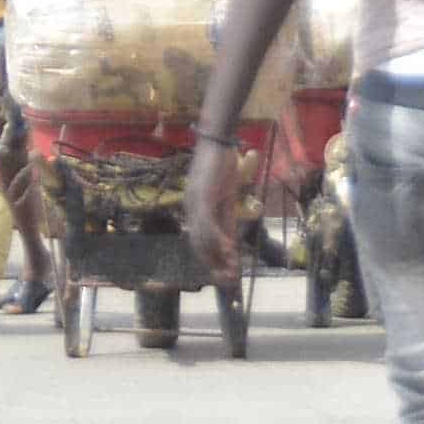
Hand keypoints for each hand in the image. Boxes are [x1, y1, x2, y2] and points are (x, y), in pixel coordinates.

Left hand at [181, 132, 248, 286]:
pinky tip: (229, 250)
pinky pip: (208, 224)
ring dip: (217, 258)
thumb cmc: (223, 166)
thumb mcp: (228, 199)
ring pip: (202, 238)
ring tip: (230, 272)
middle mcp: (191, 210)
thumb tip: (232, 245)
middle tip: (227, 282)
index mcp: (196, 212)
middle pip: (198, 245)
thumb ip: (227, 220)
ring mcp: (194, 204)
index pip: (201, 242)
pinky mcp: (201, 197)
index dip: (213, 261)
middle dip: (213, 265)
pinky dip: (218, 239)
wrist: (218, 142)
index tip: (226, 276)